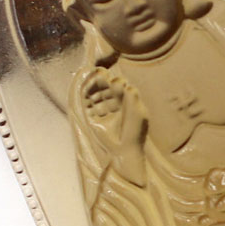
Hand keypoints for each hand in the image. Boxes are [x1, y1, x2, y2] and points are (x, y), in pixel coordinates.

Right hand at [82, 68, 147, 184]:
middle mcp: (113, 104)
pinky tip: (87, 89)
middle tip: (101, 75)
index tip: (116, 83)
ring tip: (93, 81)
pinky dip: (85, 95)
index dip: (116, 81)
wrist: (126, 150)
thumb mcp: (139, 112)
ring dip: (93, 85)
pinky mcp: (92, 118)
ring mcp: (102, 111)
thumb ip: (133, 96)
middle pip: (105, 87)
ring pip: (95, 93)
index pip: (118, 85)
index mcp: (125, 101)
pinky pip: (86, 103)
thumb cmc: (135, 131)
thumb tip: (125, 82)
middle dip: (102, 80)